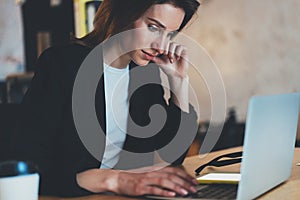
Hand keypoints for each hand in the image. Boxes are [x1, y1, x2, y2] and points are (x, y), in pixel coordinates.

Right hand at [76, 166, 197, 196]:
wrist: (118, 179)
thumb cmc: (134, 179)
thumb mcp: (149, 175)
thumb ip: (161, 177)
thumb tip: (175, 181)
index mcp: (156, 170)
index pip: (174, 170)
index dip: (185, 175)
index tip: (194, 181)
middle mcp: (153, 173)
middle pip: (172, 176)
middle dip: (184, 182)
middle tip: (193, 188)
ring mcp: (147, 180)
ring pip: (165, 182)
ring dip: (176, 187)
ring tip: (185, 192)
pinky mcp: (141, 188)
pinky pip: (154, 190)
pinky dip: (164, 193)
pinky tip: (171, 195)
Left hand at [152, 42, 188, 78]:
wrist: (176, 74)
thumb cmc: (168, 68)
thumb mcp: (159, 63)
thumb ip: (153, 58)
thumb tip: (145, 55)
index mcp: (164, 48)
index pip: (161, 42)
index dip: (159, 45)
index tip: (159, 52)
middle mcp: (170, 46)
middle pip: (167, 41)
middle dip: (165, 48)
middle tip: (164, 54)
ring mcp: (177, 48)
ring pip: (173, 44)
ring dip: (171, 51)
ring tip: (171, 59)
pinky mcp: (183, 50)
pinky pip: (180, 47)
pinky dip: (178, 52)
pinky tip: (176, 58)